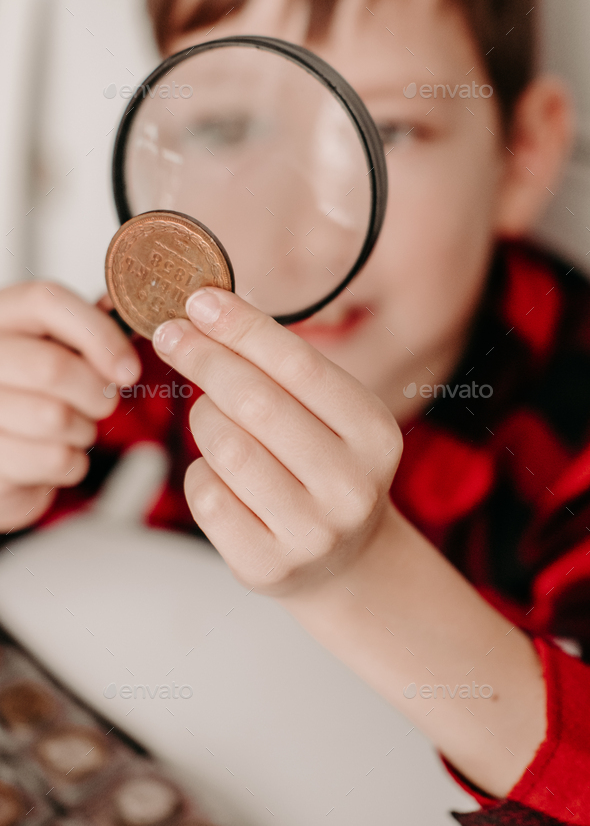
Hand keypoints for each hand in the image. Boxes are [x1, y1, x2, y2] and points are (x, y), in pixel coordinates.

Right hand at [0, 281, 140, 529]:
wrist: (4, 454)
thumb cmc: (34, 394)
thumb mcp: (56, 348)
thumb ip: (88, 329)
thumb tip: (132, 315)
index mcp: (1, 317)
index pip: (46, 301)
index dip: (98, 332)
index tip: (128, 368)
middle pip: (53, 366)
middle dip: (96, 392)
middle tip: (102, 402)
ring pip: (55, 418)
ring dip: (83, 429)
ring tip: (72, 427)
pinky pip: (54, 459)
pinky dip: (73, 463)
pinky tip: (55, 453)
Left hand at [152, 287, 401, 596]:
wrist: (341, 560)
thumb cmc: (325, 469)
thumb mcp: (331, 417)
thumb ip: (285, 371)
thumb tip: (211, 311)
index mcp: (375, 435)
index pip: (300, 365)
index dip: (243, 327)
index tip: (200, 300)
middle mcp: (352, 487)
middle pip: (255, 402)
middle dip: (205, 358)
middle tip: (172, 335)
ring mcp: (311, 533)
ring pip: (224, 446)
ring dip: (204, 418)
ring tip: (215, 418)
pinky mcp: (265, 566)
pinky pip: (205, 494)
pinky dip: (200, 470)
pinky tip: (220, 473)